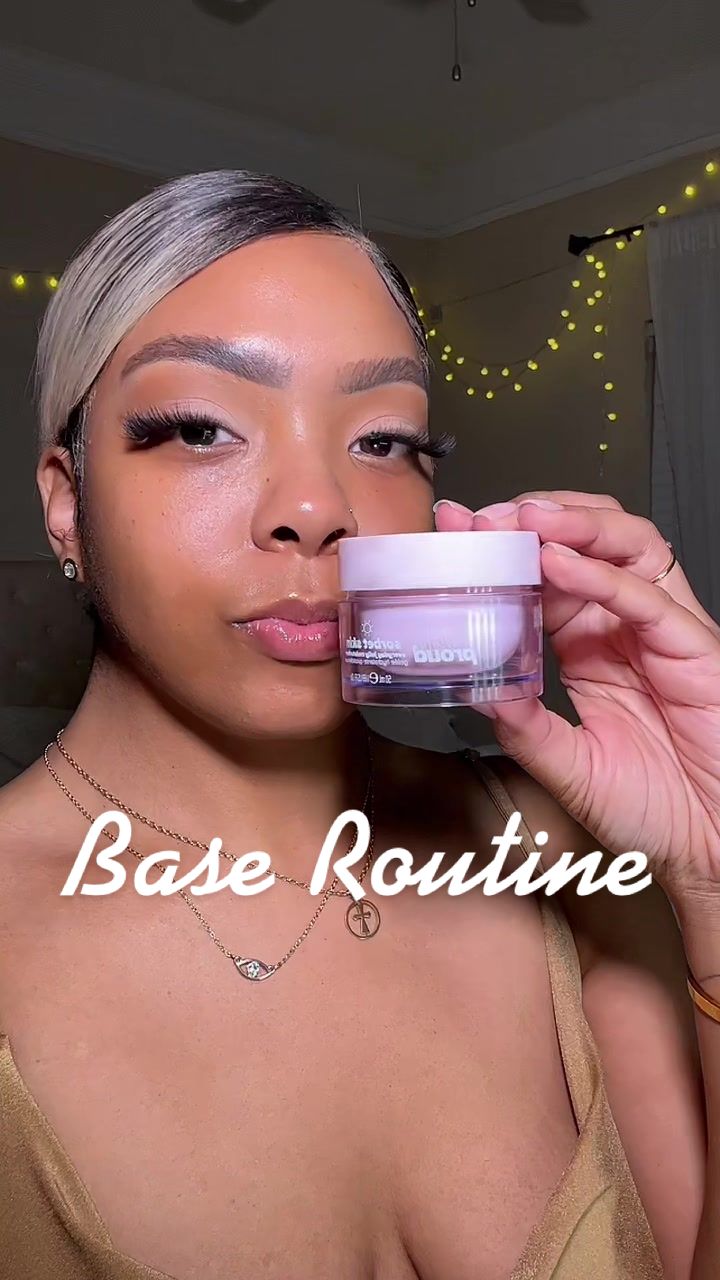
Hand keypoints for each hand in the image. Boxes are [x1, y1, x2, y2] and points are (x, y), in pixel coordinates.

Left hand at [435, 492, 719, 903]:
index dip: (504, 549)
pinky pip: (648, 598)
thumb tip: (473, 690)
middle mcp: (624, 628)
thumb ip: (524, 728)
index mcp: (590, 646)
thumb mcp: (569, 768)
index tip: (455, 533)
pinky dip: (603, 575)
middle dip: (535, 518)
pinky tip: (559, 563)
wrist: (711, 847)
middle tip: (483, 519)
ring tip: (523, 521)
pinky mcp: (694, 649)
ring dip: (574, 524)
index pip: (545, 574)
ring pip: (628, 546)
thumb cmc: (656, 809)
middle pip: (587, 541)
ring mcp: (661, 632)